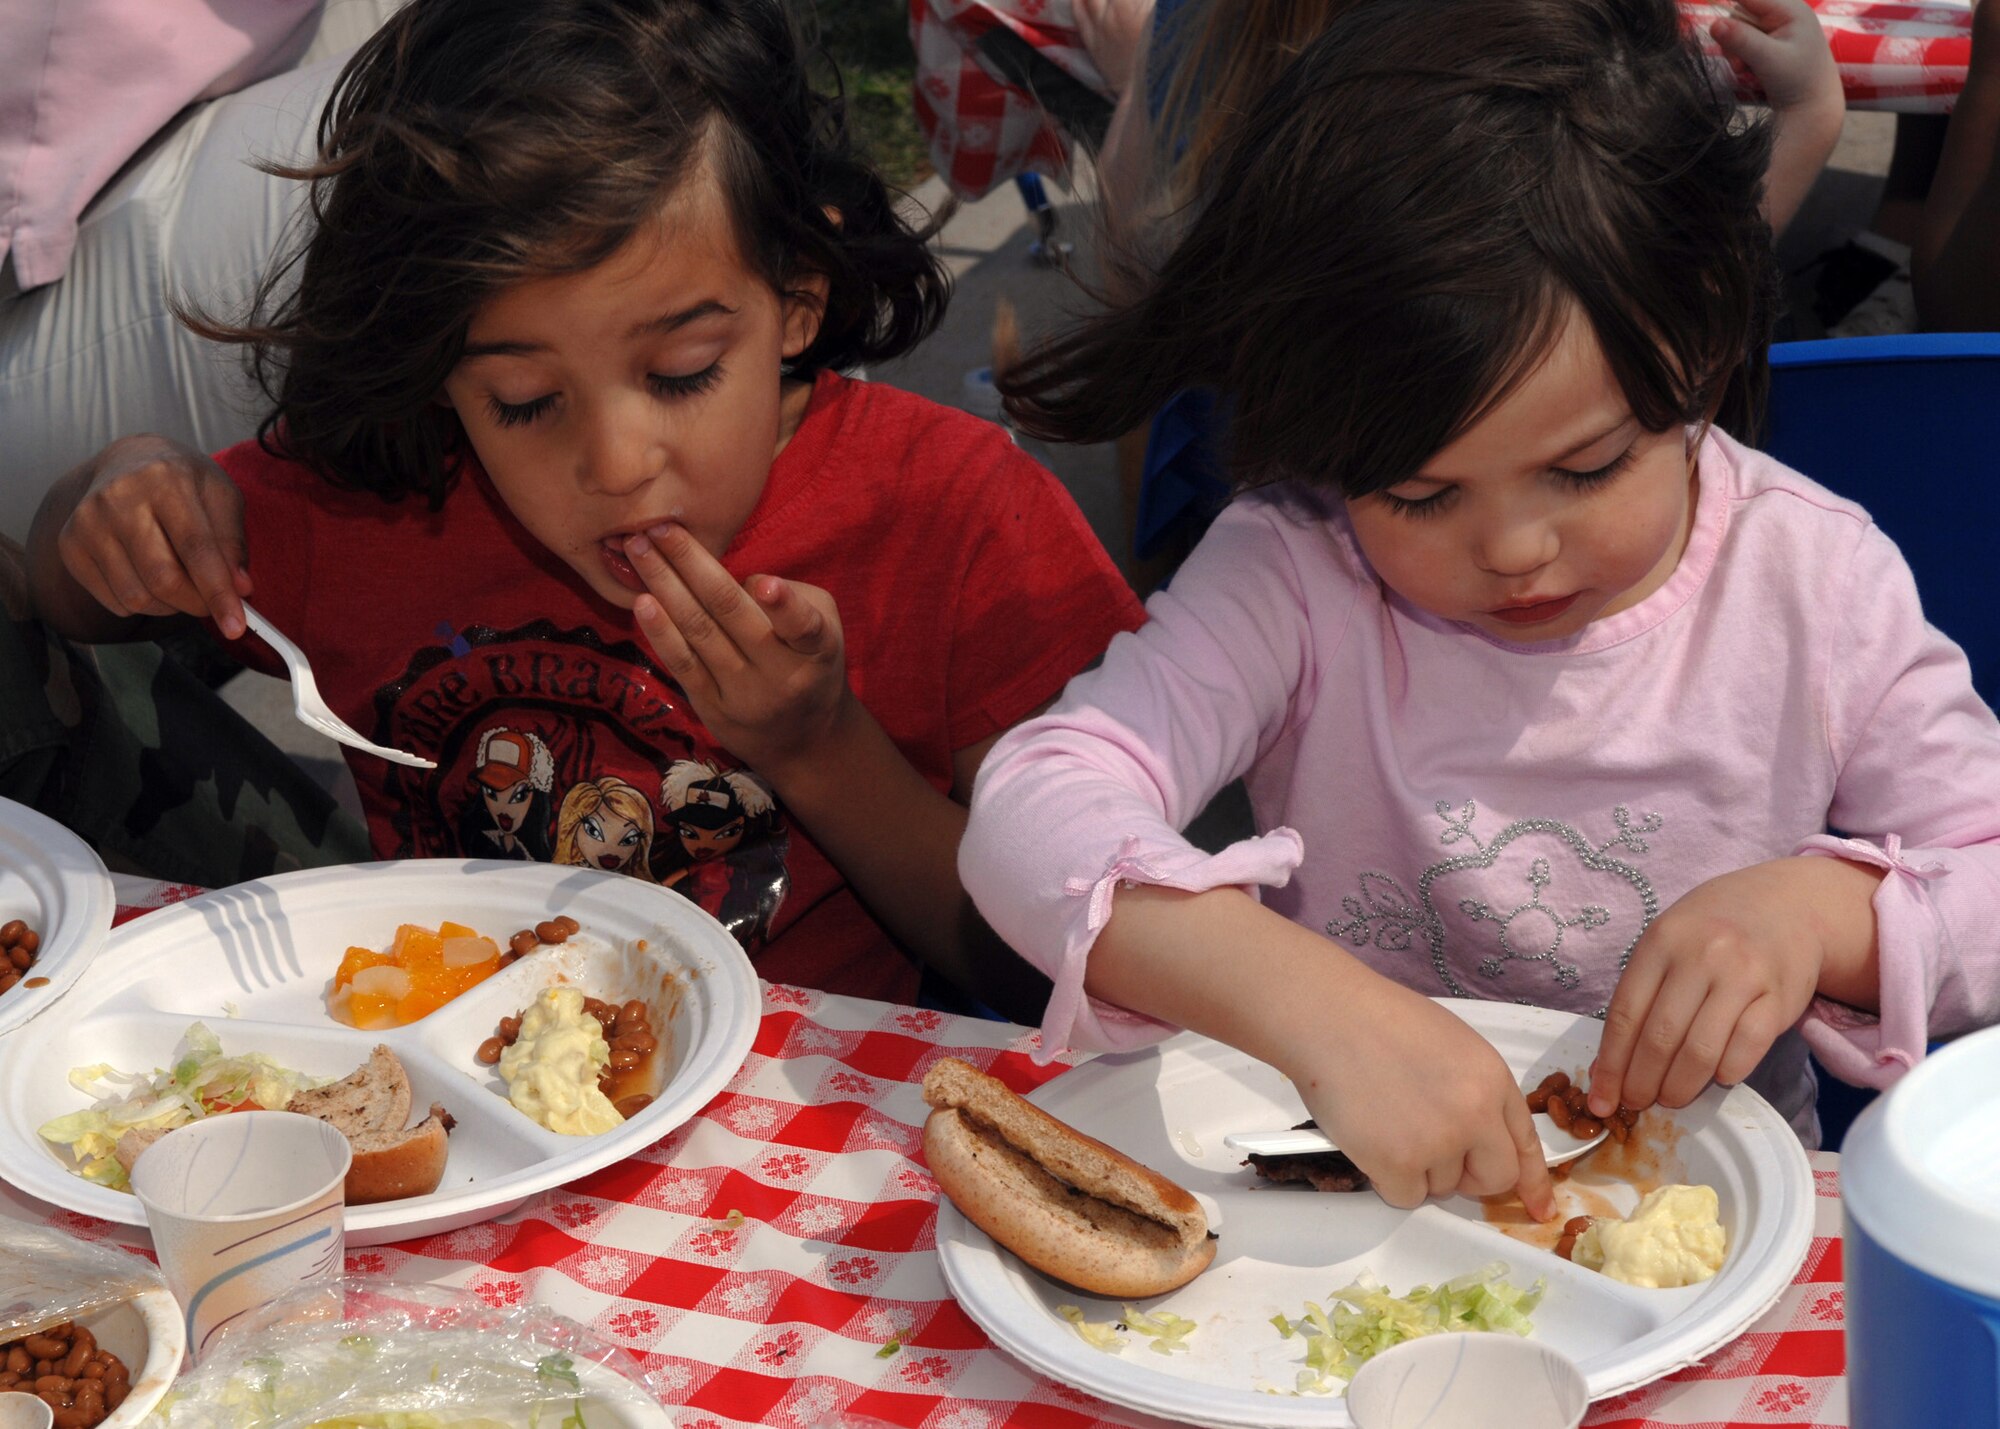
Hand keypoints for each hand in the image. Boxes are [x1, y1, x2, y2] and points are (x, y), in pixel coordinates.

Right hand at [55, 435, 251, 637]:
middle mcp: (119, 498)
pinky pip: (114, 601)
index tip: (237, 628)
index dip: (218, 593)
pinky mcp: (70, 545)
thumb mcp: (221, 497)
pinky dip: (143, 604)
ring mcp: (88, 522)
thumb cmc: (184, 483)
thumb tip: (240, 589)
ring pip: (137, 597)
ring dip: (171, 606)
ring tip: (182, 583)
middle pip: (162, 579)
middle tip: (212, 604)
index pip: (196, 549)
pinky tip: (150, 577)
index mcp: (165, 478)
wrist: (128, 462)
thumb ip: (232, 543)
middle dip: (197, 604)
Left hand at [626, 522, 850, 775]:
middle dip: (690, 564)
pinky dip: (660, 631)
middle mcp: (780, 673)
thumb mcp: (826, 628)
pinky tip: (642, 601)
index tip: (764, 585)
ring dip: (664, 585)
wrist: (803, 740)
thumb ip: (792, 597)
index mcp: (816, 648)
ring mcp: (742, 694)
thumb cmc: (812, 664)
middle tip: (658, 527)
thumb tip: (739, 578)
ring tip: (637, 549)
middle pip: (730, 612)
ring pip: (699, 632)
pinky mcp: (712, 707)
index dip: (784, 605)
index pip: (803, 626)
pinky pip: (682, 664)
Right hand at [1287, 979, 1556, 1220]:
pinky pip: (1405, 1196)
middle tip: (1433, 1157)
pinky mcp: (1398, 1161)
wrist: (1327, 1015)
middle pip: (1495, 1177)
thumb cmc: (1376, 1020)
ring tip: (1384, 1121)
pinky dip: (1387, 1179)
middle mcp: (1476, 1113)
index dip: (1532, 1180)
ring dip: (1416, 1169)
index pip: (1526, 1142)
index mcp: (1492, 1078)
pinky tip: (1370, 1139)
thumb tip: (1475, 1139)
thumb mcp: (1450, 1044)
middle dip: (1468, 1177)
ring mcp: (1439, 1140)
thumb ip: (1472, 1090)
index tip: (1538, 1207)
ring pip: (1442, 1188)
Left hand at [1588, 858, 1865, 1117]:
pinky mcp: (1779, 997)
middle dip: (1642, 1082)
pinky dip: (1727, 1072)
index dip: (1611, 1063)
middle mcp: (1701, 956)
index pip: (1626, 1014)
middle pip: (1660, 1037)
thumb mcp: (1667, 945)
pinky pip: (1746, 1048)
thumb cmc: (1711, 932)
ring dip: (1680, 1086)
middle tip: (1636, 1104)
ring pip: (1701, 1050)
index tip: (1603, 1099)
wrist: (1783, 906)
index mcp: (1661, 942)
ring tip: (1670, 1099)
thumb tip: (1609, 1066)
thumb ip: (1641, 995)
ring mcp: (1743, 976)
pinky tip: (1716, 1079)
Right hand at [1711, 0, 1840, 114]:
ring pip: (1739, 28)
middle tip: (1740, 64)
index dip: (1730, 5)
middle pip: (1742, 12)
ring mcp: (1778, 27)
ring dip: (1735, 49)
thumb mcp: (1768, 60)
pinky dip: (1741, 54)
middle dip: (1733, 37)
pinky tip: (1750, 68)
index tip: (1713, 15)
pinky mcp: (1772, 40)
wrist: (1813, 106)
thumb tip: (1714, 24)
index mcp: (1791, 9)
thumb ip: (1741, 40)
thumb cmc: (1797, 82)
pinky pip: (1745, 40)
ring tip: (1745, 69)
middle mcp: (1785, 13)